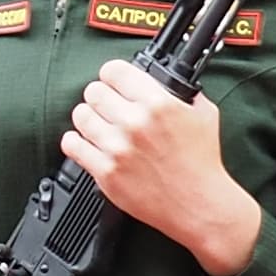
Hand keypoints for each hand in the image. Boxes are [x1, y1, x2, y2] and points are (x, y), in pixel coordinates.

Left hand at [66, 61, 261, 275]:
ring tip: (100, 126)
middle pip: (93, 91)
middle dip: (101, 97)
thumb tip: (166, 80)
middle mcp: (135, 122)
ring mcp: (117, 148)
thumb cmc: (202, 163)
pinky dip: (76, 142)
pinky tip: (88, 143)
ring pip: (80, 116)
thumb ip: (181, 93)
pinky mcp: (106, 172)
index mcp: (158, 103)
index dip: (112, 75)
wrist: (199, 204)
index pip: (113, 70)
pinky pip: (72, 146)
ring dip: (89, 118)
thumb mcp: (203, 114)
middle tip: (108, 106)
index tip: (114, 83)